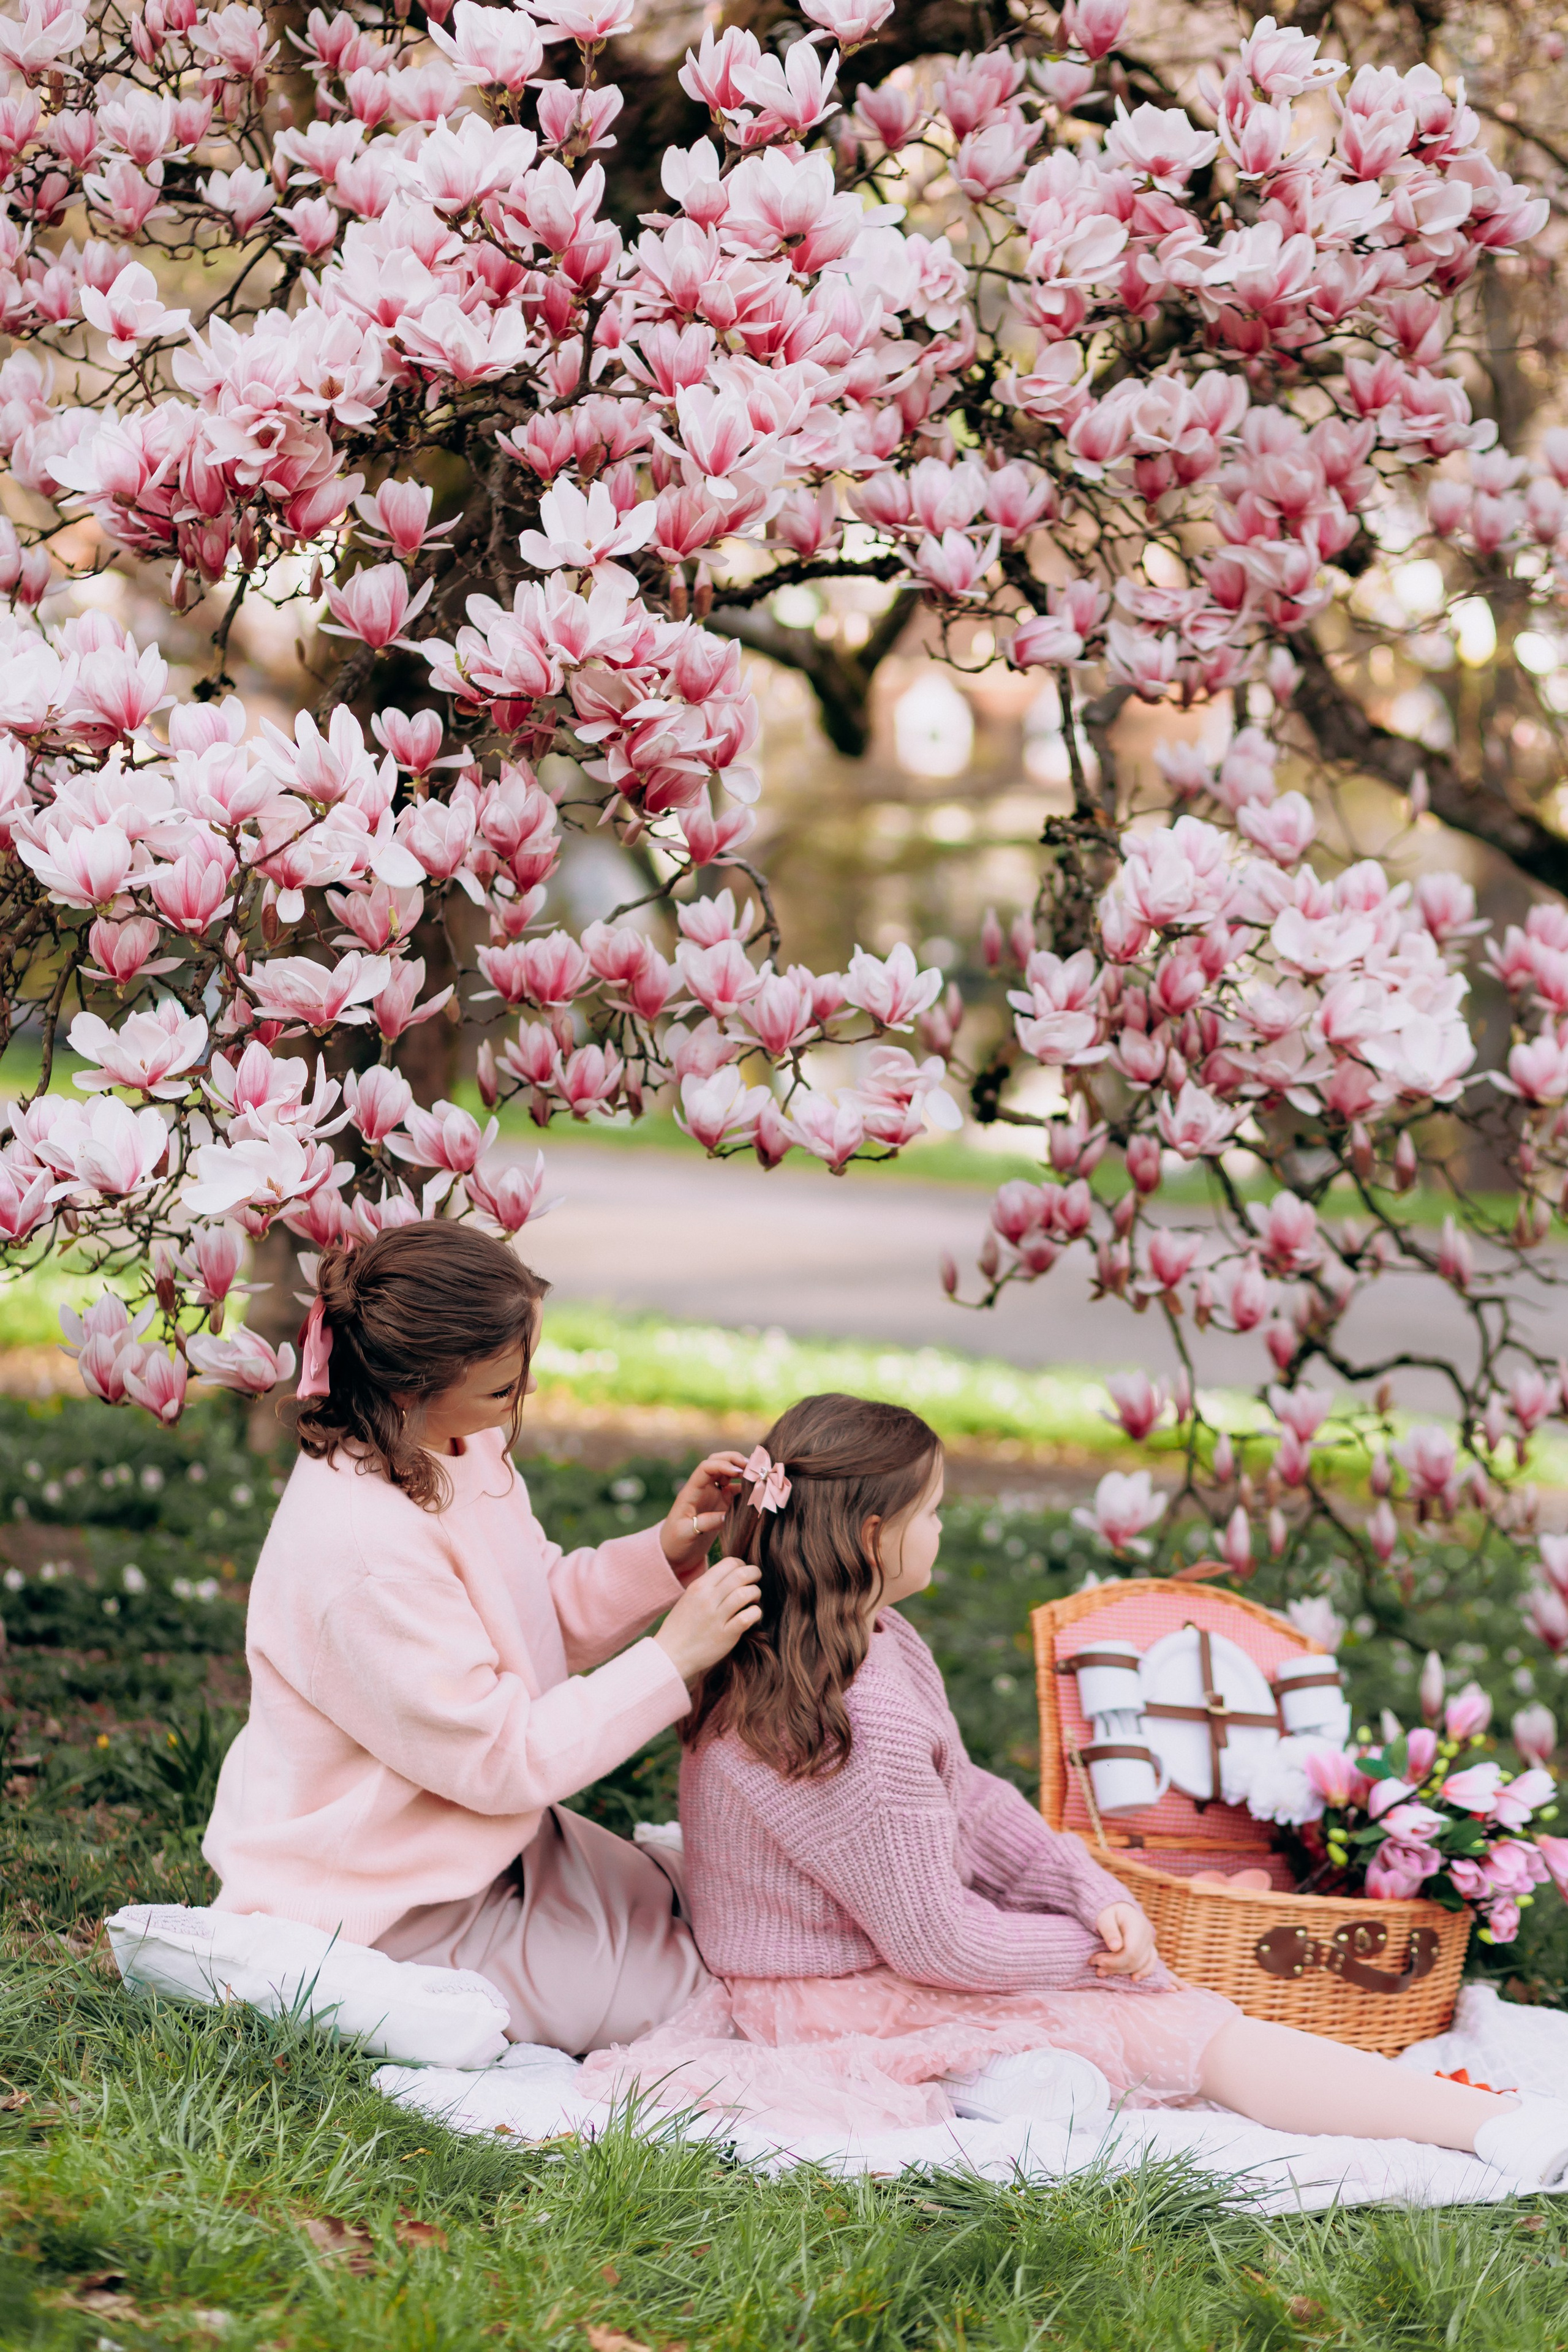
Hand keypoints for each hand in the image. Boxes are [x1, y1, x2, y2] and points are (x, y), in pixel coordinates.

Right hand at [654, 1555, 763, 1681]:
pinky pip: (747, 1617)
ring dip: (755, 1593)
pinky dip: (755, 1613)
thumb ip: (708, 1586)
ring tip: (753, 1600)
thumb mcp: (689, 1598)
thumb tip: (730, 1576)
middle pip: (741, 1574)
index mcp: (699, 1587)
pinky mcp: (725, 1635)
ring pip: (746, 1593)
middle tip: (756, 1581)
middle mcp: (708, 1599)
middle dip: (754, 1574)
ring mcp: (717, 1617)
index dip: (742, 1565)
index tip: (744, 1573)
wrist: (670, 1654)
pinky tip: (752, 1615)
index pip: (729, 1563)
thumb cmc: (681, 1626)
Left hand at [660, 1449, 750, 1573]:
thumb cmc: (675, 1542)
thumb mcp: (685, 1533)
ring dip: (743, 1471)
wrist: (675, 1553)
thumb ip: (704, 1523)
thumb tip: (725, 1516)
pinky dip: (747, 1488)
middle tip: (752, 1467)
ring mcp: (713, 1495)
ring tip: (759, 1476)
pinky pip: (736, 1490)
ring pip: (729, 1474)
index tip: (738, 1472)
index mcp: (691, 1491)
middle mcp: (703, 1489)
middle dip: (734, 1460)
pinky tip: (758, 1492)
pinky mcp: (722, 1505)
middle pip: (718, 1462)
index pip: (706, 1468)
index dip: (723, 1465)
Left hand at [1091, 1902, 1158, 1980]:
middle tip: (1094, 1964)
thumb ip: (1109, 1931)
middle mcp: (1147, 1934)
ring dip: (1121, 1971)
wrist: (1117, 1907)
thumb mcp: (1104, 1917)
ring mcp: (1149, 1942)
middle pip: (1135, 1960)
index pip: (1130, 1952)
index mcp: (1137, 1925)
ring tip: (1101, 1971)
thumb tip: (1115, 1948)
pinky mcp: (1149, 1947)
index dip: (1114, 1961)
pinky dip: (1143, 1972)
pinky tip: (1133, 1979)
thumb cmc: (1108, 1911)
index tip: (1097, 1960)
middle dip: (1114, 1967)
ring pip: (1141, 1964)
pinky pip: (1150, 1962)